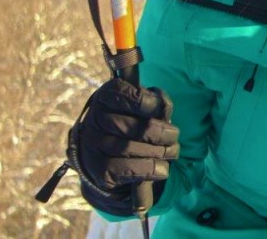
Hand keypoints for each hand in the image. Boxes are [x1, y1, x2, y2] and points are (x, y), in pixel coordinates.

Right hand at [70, 77, 179, 213]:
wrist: (108, 152)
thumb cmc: (133, 120)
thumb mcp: (142, 104)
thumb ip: (156, 101)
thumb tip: (165, 110)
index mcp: (106, 96)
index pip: (128, 96)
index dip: (151, 103)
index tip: (163, 110)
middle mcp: (94, 119)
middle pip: (133, 126)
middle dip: (160, 133)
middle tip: (174, 136)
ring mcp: (92, 145)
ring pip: (128, 148)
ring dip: (157, 152)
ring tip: (172, 152)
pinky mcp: (97, 169)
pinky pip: (124, 170)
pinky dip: (148, 170)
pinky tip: (162, 168)